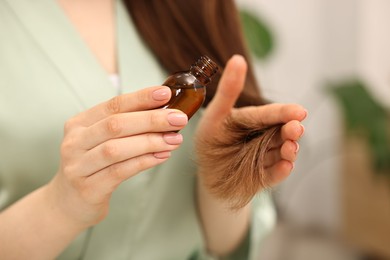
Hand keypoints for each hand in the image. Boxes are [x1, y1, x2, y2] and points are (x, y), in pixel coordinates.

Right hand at [46, 86, 187, 227]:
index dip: (140, 98)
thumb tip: (165, 111)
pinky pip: (120, 172)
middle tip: (179, 119)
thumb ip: (125, 126)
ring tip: (175, 140)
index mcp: (79, 124)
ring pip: (117, 149)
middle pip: (115, 125)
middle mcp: (75, 142)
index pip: (113, 105)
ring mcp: (78, 166)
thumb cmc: (93, 166)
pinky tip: (162, 156)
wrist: (68, 203)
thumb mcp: (101, 141)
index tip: (166, 94)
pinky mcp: (87, 189)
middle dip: (151, 120)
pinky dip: (144, 162)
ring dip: (150, 142)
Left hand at [195, 55, 306, 206]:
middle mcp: (264, 137)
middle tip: (295, 128)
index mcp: (253, 121)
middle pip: (280, 132)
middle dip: (290, 130)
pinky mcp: (264, 176)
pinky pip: (274, 174)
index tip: (299, 111)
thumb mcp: (215, 114)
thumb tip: (238, 58)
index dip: (283, 112)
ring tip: (290, 147)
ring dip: (288, 150)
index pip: (268, 115)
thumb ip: (228, 90)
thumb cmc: (210, 140)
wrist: (207, 174)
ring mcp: (266, 157)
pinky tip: (285, 166)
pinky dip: (280, 171)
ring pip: (281, 152)